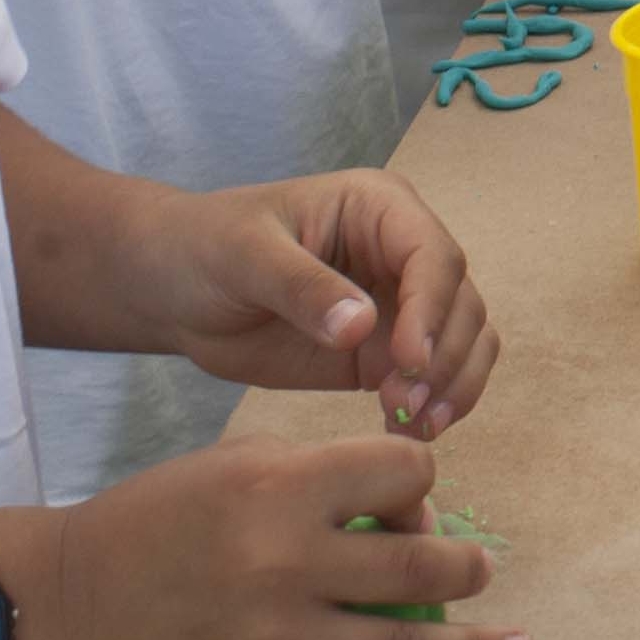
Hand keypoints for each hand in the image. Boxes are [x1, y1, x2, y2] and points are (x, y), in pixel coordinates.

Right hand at [22, 427, 526, 639]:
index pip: (403, 476)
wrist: (76, 605)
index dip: (421, 487)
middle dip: (468, 572)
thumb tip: (412, 510)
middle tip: (480, 574)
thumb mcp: (239, 466)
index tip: (410, 505)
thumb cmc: (162, 522)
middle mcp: (287, 563)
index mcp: (281, 488)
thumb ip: (323, 477)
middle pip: (421, 569)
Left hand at [137, 167, 497, 435]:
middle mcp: (403, 253)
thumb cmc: (206, 249)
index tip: (408, 362)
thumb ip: (302, 287)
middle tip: (403, 406)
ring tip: (412, 425)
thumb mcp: (245, 256)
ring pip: (465, 341)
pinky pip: (435, 376)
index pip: (434, 255)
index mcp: (380, 208)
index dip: (433, 308)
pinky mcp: (386, 352)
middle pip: (461, 303)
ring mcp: (400, 304)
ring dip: (452, 385)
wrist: (175, 290)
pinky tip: (405, 430)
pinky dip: (436, 404)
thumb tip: (363, 326)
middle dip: (444, 357)